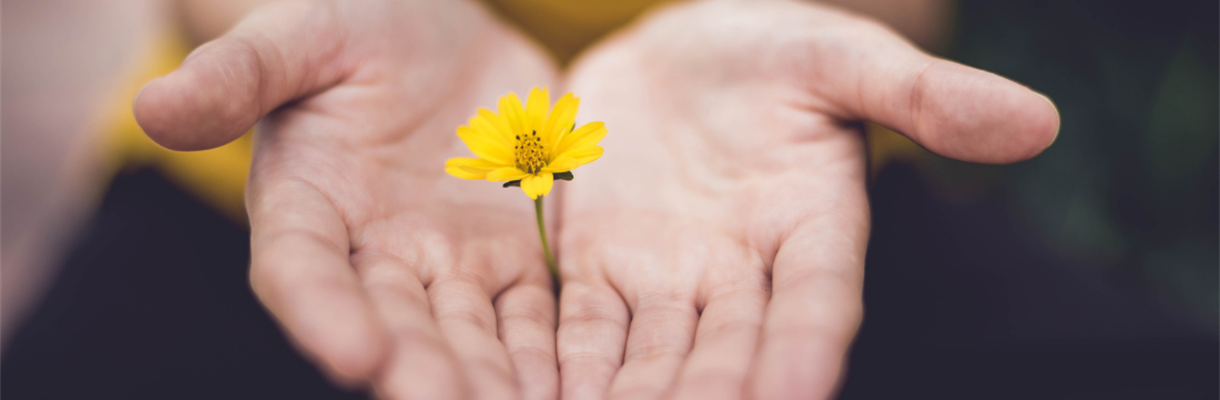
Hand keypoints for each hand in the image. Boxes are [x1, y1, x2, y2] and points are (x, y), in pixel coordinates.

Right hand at [134, 1, 560, 397]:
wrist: (435, 32)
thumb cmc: (352, 23)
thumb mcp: (300, 34)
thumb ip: (240, 72)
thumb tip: (154, 106)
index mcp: (307, 205)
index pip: (303, 270)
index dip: (323, 314)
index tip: (355, 356)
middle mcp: (373, 253)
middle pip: (394, 324)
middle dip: (422, 372)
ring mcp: (448, 262)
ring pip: (469, 335)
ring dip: (490, 380)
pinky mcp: (512, 257)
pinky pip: (533, 314)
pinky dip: (549, 355)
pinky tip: (571, 388)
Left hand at [555, 1, 1057, 398]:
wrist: (673, 53)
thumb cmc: (769, 49)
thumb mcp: (839, 56)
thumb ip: (922, 95)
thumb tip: (1038, 122)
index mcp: (812, 227)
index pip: (817, 304)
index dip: (807, 353)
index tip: (798, 393)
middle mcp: (741, 274)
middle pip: (728, 356)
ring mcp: (665, 279)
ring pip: (651, 362)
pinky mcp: (596, 271)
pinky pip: (581, 331)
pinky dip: (567, 371)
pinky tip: (545, 398)